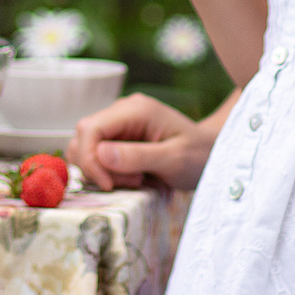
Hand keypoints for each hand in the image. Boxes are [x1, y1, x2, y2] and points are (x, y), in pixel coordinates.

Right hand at [66, 92, 216, 193]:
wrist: (212, 152)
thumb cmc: (199, 155)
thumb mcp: (174, 159)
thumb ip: (137, 156)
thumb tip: (99, 153)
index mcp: (135, 109)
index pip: (89, 128)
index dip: (89, 159)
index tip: (108, 185)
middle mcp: (121, 111)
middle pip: (82, 137)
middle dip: (97, 167)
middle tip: (133, 181)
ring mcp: (118, 123)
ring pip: (84, 147)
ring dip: (101, 170)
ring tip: (136, 179)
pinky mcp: (117, 137)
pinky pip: (95, 155)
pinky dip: (106, 171)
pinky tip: (133, 176)